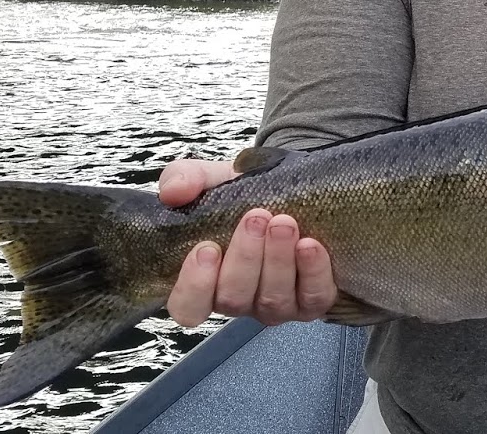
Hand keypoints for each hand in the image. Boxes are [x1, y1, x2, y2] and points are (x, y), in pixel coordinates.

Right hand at [157, 157, 338, 326]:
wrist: (293, 187)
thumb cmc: (242, 194)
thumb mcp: (210, 180)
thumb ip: (183, 179)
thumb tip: (174, 191)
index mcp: (206, 280)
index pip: (188, 307)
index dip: (195, 285)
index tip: (207, 248)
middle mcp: (239, 299)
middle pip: (233, 299)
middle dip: (245, 258)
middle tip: (256, 217)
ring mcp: (275, 304)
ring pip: (272, 300)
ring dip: (277, 261)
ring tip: (283, 223)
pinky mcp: (312, 301)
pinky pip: (313, 297)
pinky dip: (312, 271)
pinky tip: (310, 245)